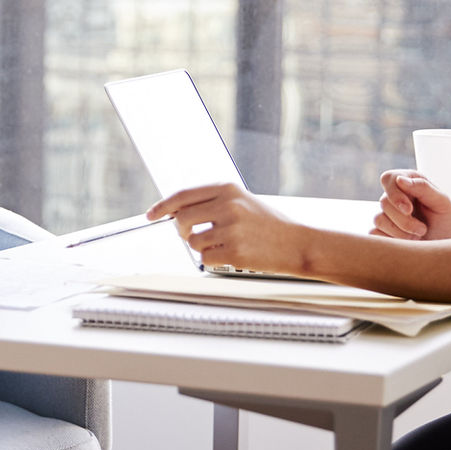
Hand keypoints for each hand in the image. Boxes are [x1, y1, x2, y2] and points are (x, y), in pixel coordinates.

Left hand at [146, 183, 311, 276]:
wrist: (298, 244)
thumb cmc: (270, 225)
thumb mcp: (243, 202)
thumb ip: (213, 203)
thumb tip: (177, 212)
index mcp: (228, 189)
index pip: (183, 195)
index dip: (163, 206)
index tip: (152, 214)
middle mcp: (228, 205)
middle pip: (182, 219)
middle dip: (183, 231)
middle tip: (193, 235)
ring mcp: (230, 228)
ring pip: (193, 242)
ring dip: (203, 247)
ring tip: (226, 244)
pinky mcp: (234, 251)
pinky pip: (205, 258)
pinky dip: (214, 260)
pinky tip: (232, 255)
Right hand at [371, 171, 450, 240]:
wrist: (447, 246)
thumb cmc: (447, 222)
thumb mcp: (442, 203)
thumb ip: (423, 188)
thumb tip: (400, 179)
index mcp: (409, 184)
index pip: (389, 178)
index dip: (395, 194)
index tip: (408, 210)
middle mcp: (395, 197)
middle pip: (384, 202)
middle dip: (404, 220)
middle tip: (422, 230)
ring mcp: (386, 215)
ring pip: (379, 219)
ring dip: (400, 232)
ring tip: (417, 237)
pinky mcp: (381, 231)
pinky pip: (375, 234)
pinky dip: (391, 240)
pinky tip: (406, 243)